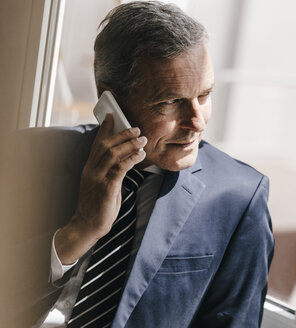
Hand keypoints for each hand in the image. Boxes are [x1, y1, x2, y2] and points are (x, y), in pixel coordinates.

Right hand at [55, 115, 146, 264]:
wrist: (87, 225)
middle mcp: (92, 170)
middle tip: (137, 128)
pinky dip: (131, 159)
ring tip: (142, 139)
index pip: (96, 143)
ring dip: (129, 144)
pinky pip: (120, 168)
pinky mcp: (106, 187)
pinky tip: (140, 155)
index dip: (105, 129)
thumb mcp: (101, 184)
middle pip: (106, 145)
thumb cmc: (98, 205)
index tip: (112, 116)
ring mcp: (98, 178)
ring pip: (113, 154)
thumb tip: (124, 160)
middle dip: (122, 134)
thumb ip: (109, 171)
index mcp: (89, 168)